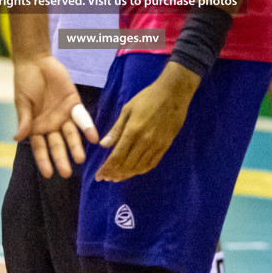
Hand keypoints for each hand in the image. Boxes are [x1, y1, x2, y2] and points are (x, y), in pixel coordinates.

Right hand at [14, 54, 98, 178]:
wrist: (36, 61)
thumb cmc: (25, 82)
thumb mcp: (22, 102)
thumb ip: (24, 119)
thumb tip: (17, 138)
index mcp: (36, 127)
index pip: (40, 148)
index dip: (44, 160)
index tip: (49, 173)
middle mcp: (51, 125)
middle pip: (57, 145)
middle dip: (62, 158)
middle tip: (67, 172)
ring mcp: (63, 115)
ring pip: (71, 135)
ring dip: (76, 146)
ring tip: (81, 159)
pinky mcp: (74, 104)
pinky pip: (82, 118)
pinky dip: (87, 128)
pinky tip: (93, 138)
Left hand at [97, 63, 199, 180]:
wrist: (173, 94)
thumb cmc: (147, 98)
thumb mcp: (128, 109)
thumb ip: (116, 129)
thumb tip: (103, 145)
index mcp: (133, 131)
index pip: (117, 156)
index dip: (106, 168)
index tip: (98, 176)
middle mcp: (145, 142)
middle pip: (127, 165)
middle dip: (114, 174)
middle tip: (106, 178)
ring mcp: (157, 145)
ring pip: (139, 167)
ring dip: (126, 174)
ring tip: (117, 177)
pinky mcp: (165, 146)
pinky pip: (152, 163)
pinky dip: (141, 170)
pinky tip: (134, 171)